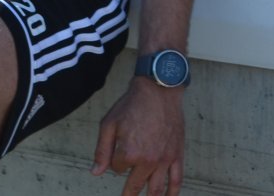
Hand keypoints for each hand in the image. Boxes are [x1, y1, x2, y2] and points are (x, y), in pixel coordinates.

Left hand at [92, 78, 185, 195]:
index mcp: (129, 153)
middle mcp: (148, 160)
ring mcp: (164, 159)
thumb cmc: (133, 104)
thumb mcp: (109, 124)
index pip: (118, 169)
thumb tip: (96, 172)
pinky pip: (177, 179)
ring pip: (156, 189)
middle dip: (129, 192)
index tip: (119, 151)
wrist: (159, 89)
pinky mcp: (177, 154)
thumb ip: (102, 150)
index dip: (116, 162)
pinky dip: (172, 193)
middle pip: (135, 185)